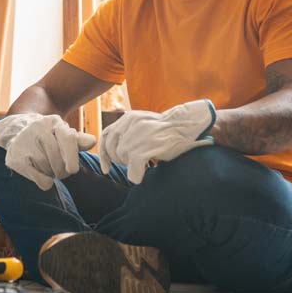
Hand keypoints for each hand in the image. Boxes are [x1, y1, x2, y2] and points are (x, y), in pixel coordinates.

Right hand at [0, 113, 96, 190]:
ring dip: (52, 173)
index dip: (72, 156)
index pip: (67, 138)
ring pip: (48, 170)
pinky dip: (45, 182)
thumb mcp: (63, 134)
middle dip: (62, 169)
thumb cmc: (48, 136)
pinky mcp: (15, 159)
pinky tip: (41, 174)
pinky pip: (39, 179)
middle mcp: (38, 129)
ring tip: (48, 166)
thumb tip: (92, 141)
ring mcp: (25, 143)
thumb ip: (78, 140)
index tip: (73, 170)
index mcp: (53, 122)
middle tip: (60, 169)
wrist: (18, 132)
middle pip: (58, 159)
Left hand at [99, 99, 215, 183]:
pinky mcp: (146, 147)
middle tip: (132, 165)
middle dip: (119, 161)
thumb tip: (115, 150)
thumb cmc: (168, 130)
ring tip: (144, 165)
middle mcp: (131, 124)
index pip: (106, 135)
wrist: (188, 124)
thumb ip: (129, 132)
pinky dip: (135, 175)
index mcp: (129, 117)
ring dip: (131, 166)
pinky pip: (133, 167)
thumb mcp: (145, 124)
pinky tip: (142, 175)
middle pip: (113, 149)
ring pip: (122, 158)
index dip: (103, 153)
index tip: (106, 168)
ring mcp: (138, 135)